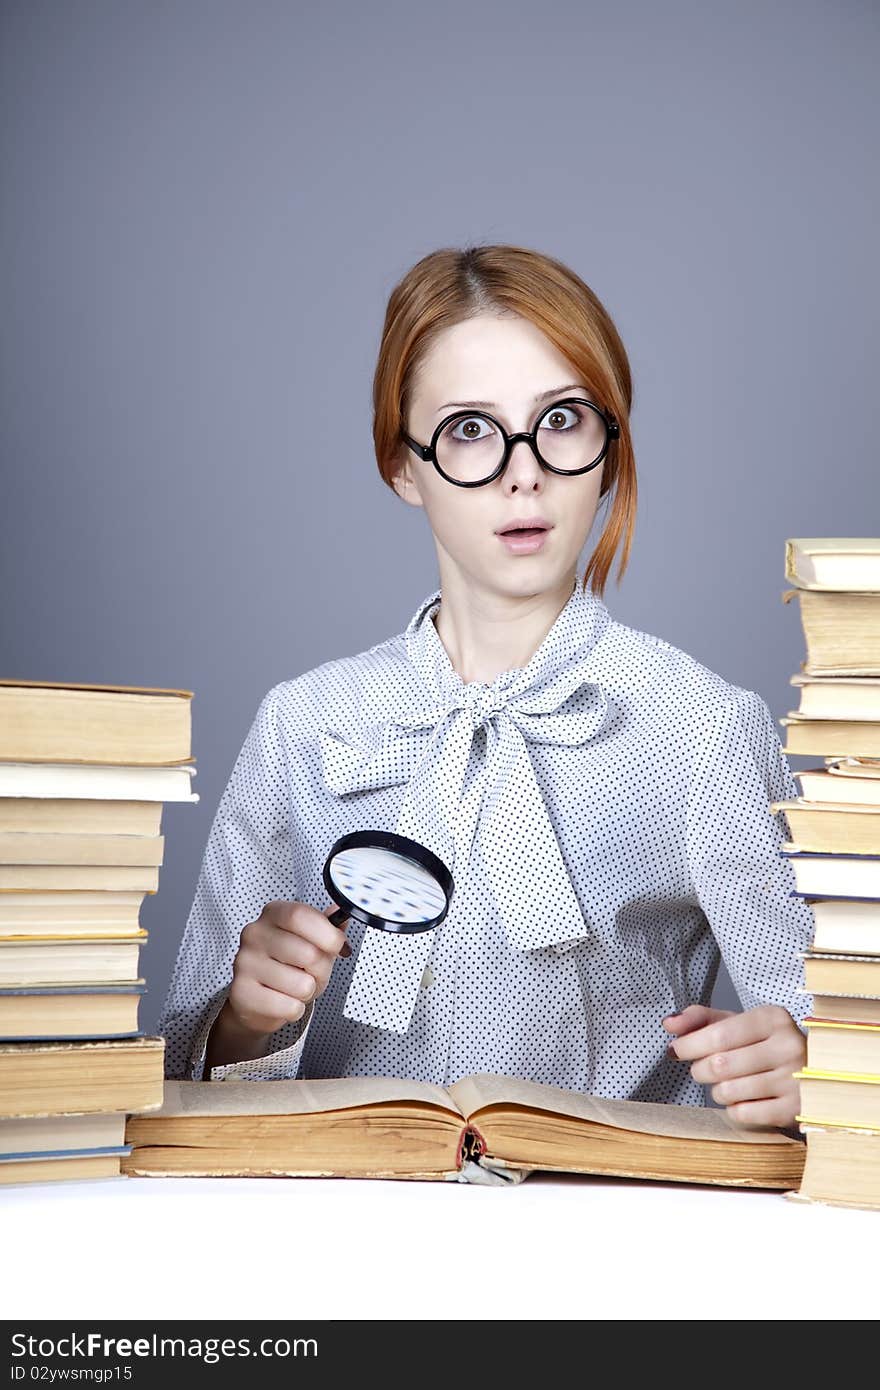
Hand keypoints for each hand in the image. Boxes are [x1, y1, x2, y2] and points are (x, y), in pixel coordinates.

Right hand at [225, 899, 350, 1038]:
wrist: (256, 999)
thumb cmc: (287, 966)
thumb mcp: (311, 942)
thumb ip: (328, 928)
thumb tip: (340, 913)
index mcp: (272, 914)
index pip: (299, 915)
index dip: (326, 933)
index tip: (338, 945)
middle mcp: (254, 934)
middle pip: (307, 952)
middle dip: (321, 969)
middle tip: (312, 972)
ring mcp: (245, 963)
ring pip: (302, 984)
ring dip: (307, 991)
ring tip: (294, 986)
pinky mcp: (242, 993)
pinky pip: (289, 1007)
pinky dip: (295, 1009)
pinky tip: (282, 1000)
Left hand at [661, 1003, 805, 1130]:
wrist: (815, 1075)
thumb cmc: (766, 1046)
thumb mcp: (738, 1024)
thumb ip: (701, 1019)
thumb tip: (669, 1023)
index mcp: (773, 1018)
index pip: (718, 1034)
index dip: (689, 1045)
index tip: (676, 1050)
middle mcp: (788, 1046)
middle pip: (720, 1064)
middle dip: (700, 1070)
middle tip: (704, 1069)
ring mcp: (795, 1079)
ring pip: (729, 1091)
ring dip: (717, 1091)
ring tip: (727, 1084)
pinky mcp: (795, 1109)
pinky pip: (744, 1114)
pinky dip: (734, 1109)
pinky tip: (744, 1099)